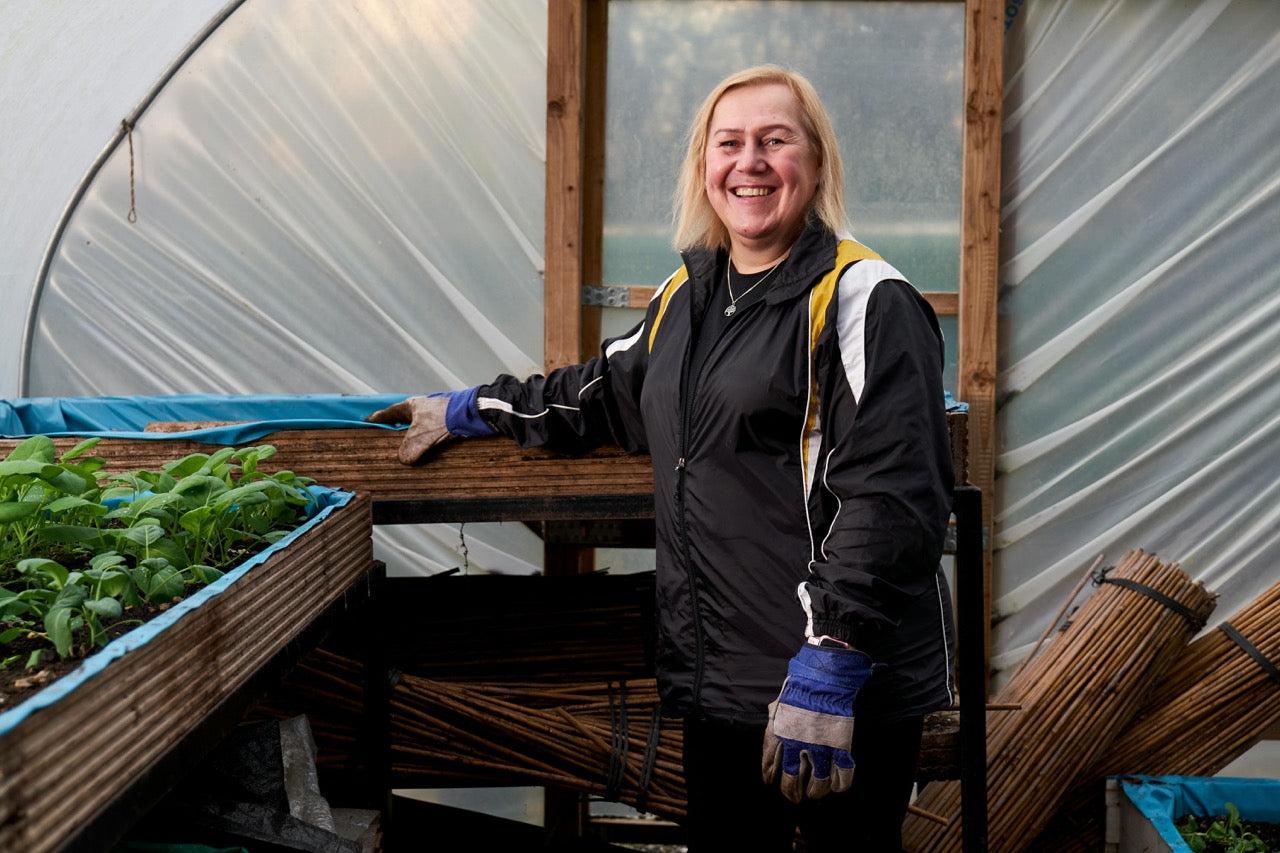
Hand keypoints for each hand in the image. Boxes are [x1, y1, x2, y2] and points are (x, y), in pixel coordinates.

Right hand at [365, 395, 449, 464]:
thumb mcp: (420, 438)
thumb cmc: (442, 420)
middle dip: (395, 427)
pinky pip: (430, 431)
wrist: (469, 415)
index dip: (377, 418)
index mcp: (410, 406)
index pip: (389, 413)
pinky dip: (426, 438)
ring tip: (407, 446)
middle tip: (386, 435)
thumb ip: (408, 451)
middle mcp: (421, 407)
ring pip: (418, 425)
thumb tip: (403, 459)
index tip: (367, 421)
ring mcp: (434, 412)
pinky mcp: (446, 420)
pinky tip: (427, 447)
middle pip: (403, 418)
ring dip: (413, 435)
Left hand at [762, 642, 871, 802]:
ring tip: (814, 795)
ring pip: (818, 782)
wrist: (824, 676)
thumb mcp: (780, 702)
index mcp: (778, 733)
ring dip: (816, 792)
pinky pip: (842, 774)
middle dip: (791, 792)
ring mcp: (819, 746)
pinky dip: (840, 785)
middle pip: (791, 779)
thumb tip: (772, 721)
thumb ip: (776, 716)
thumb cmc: (800, 686)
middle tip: (794, 797)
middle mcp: (796, 744)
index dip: (770, 774)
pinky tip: (837, 787)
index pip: (769, 762)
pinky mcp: (840, 745)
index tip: (770, 782)